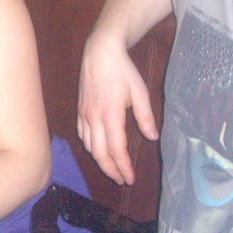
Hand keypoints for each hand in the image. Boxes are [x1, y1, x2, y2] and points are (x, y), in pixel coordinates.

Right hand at [77, 32, 157, 185]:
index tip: (130, 178)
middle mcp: (94, 117)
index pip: (116, 149)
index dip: (123, 166)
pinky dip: (90, 147)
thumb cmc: (122, 70)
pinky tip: (98, 149)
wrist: (100, 52)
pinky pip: (82, 135)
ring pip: (89, 146)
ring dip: (100, 161)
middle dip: (111, 170)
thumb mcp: (140, 91)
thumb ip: (146, 117)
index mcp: (111, 114)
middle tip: (122, 180)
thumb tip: (152, 138)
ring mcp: (84, 114)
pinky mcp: (79, 110)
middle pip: (99, 153)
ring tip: (113, 168)